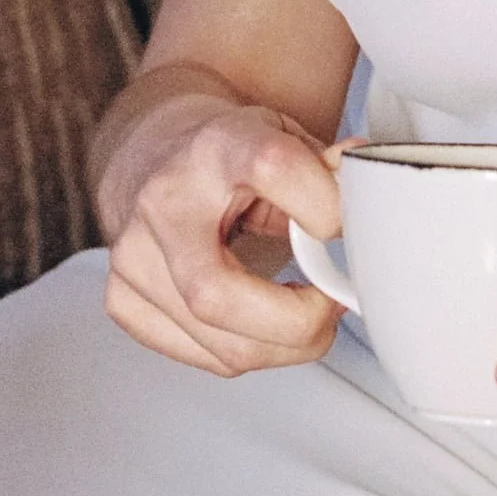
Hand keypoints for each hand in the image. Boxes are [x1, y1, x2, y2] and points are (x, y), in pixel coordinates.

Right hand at [100, 91, 347, 376]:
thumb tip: (373, 182)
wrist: (154, 153)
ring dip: (285, 345)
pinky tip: (261, 322)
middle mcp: (163, 202)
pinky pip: (205, 358)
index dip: (325, 206)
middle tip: (331, 305)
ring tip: (305, 313)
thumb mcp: (281, 137)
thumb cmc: (224, 152)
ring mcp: (133, 257)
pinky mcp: (123, 301)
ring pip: (220, 345)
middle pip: (220, 295)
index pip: (274, 169)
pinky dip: (248, 350)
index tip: (343, 226)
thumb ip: (328, 169)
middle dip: (298, 322)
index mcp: (214, 147)